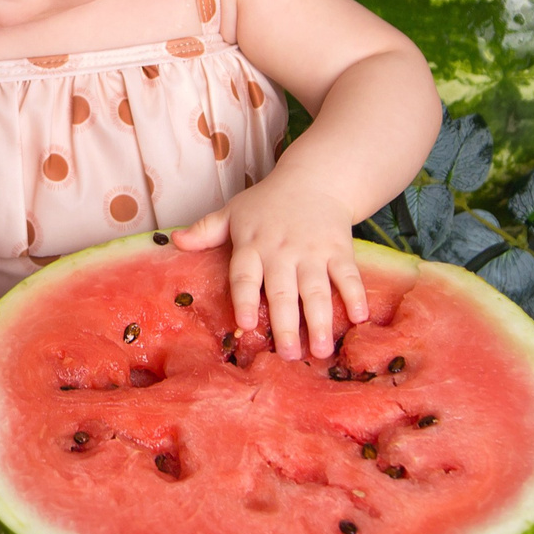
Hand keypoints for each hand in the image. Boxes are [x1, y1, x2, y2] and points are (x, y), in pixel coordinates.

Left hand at [171, 180, 367, 361]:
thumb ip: (206, 230)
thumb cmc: (268, 202)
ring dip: (320, 321)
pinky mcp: (340, 249)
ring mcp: (313, 251)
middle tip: (289, 355)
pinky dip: (354, 294)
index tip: (244, 324)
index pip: (244, 276)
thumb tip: (174, 240)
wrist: (315, 178)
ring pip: (316, 290)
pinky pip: (347, 274)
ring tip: (321, 351)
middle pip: (282, 291)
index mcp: (253, 246)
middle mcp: (282, 251)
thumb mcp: (234, 211)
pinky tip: (359, 318)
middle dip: (286, 325)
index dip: (243, 300)